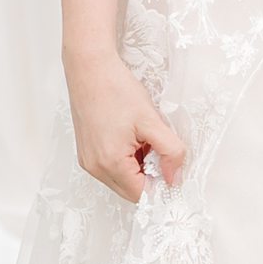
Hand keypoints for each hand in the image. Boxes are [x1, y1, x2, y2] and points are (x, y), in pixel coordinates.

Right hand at [65, 49, 187, 203]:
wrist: (90, 69)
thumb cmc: (116, 89)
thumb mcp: (152, 121)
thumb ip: (170, 152)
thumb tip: (175, 177)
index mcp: (110, 163)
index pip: (142, 195)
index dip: (162, 185)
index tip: (173, 168)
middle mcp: (95, 167)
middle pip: (131, 191)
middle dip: (150, 176)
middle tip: (158, 149)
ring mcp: (88, 161)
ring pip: (122, 179)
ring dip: (139, 167)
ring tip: (143, 139)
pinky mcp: (86, 152)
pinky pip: (111, 168)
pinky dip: (126, 160)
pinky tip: (131, 137)